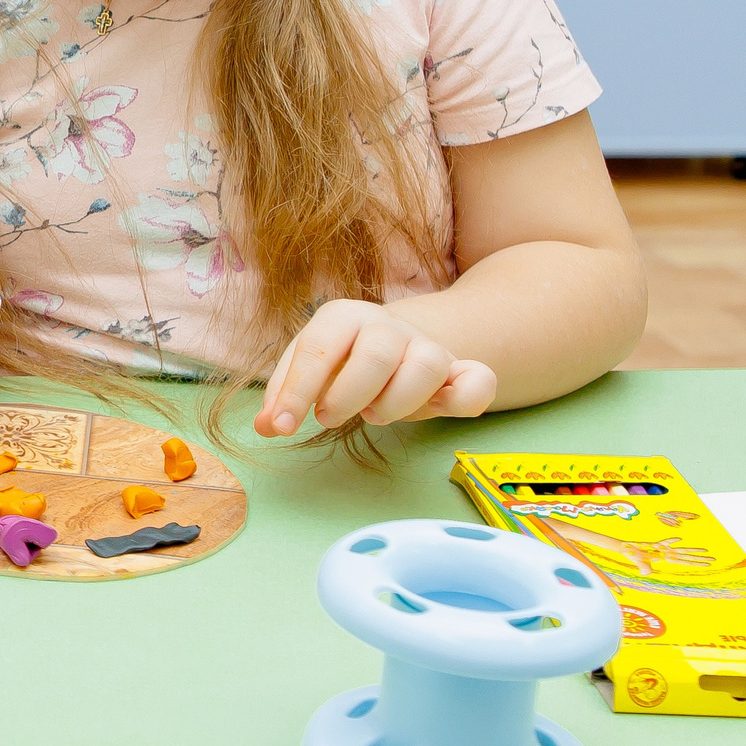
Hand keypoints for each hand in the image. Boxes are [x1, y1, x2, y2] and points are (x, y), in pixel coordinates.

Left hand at [254, 299, 494, 436]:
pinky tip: (440, 409)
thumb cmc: (344, 360)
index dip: (297, 392)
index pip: (318, 350)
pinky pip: (478, 380)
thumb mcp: (310, 369)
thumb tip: (267, 427)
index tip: (283, 428)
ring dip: (398, 402)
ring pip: (425, 367)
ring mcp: (429, 346)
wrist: (399, 341)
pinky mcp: (461, 370)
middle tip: (330, 417)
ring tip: (375, 415)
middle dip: (348, 395)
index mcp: (342, 317)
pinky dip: (463, 399)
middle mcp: (388, 325)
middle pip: (375, 355)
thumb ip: (285, 395)